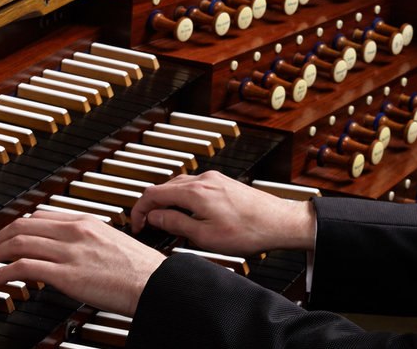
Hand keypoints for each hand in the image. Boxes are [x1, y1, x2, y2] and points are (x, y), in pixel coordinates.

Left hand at [0, 212, 164, 315]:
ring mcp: (70, 252)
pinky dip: (1, 273)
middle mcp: (74, 232)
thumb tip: (68, 252)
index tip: (5, 238)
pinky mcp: (67, 274)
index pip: (39, 216)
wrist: (155, 284)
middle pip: (22, 225)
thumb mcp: (111, 243)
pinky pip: (23, 268)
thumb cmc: (140, 270)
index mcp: (85, 222)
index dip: (15, 227)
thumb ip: (87, 242)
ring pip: (18, 243)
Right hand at [130, 170, 315, 255]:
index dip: (139, 210)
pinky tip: (189, 216)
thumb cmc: (248, 231)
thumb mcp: (204, 236)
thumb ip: (175, 223)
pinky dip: (184, 200)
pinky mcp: (223, 184)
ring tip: (169, 224)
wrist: (279, 222)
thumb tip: (155, 217)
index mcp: (194, 192)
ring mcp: (214, 180)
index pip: (153, 194)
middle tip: (149, 225)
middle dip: (152, 206)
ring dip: (169, 203)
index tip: (137, 224)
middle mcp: (203, 180)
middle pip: (164, 187)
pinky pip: (194, 188)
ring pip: (179, 187)